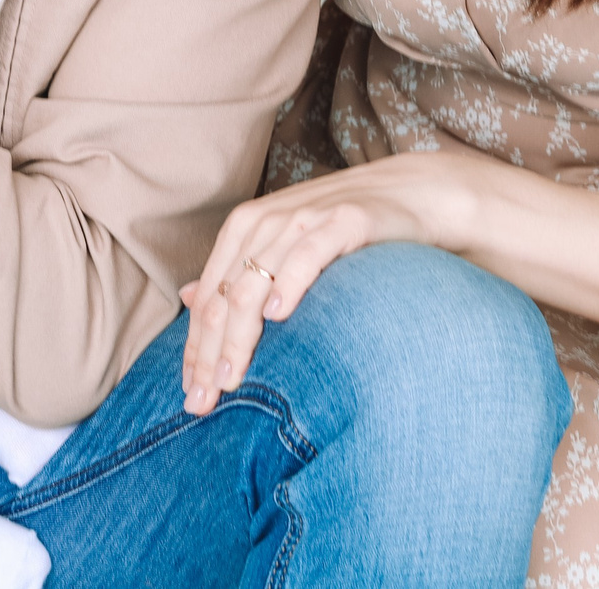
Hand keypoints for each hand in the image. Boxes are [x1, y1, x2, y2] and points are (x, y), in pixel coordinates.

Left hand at [178, 153, 459, 414]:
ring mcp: (303, 219)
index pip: (208, 297)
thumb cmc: (342, 229)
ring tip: (231, 379)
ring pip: (253, 283)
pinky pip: (306, 256)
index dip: (195, 348)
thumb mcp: (281, 244)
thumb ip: (236, 270)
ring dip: (238, 337)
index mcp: (245, 227)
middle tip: (202, 403)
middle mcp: (266, 221)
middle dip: (208, 354)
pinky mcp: (343, 221)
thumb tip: (186, 298)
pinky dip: (287, 285)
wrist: (412, 194)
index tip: (189, 394)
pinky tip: (277, 317)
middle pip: (223, 297)